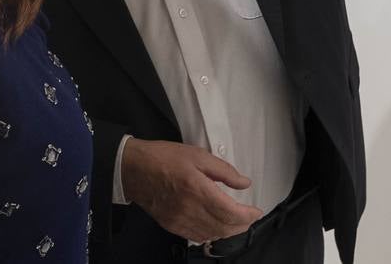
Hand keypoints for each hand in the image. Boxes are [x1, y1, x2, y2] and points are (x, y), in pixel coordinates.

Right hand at [120, 138, 263, 243]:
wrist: (134, 169)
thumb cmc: (164, 158)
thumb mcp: (198, 155)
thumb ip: (224, 171)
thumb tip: (244, 183)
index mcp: (197, 189)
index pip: (230, 212)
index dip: (248, 215)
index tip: (256, 211)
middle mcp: (189, 209)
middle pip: (224, 227)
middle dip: (242, 225)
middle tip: (250, 217)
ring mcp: (179, 220)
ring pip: (212, 235)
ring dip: (228, 231)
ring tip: (237, 222)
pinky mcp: (172, 225)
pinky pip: (197, 236)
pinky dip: (212, 234)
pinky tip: (216, 226)